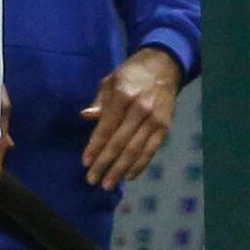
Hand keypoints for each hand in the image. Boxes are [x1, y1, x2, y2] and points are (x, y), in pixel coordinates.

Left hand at [82, 48, 182, 189]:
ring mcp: (154, 119)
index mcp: (123, 95)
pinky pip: (151, 150)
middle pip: (119, 143)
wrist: (164, 66)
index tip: (85, 163)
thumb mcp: (111, 81)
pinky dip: (140, 165)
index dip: (95, 147)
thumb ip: (100, 101)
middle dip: (104, 163)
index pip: (106, 128)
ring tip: (108, 184)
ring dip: (120, 170)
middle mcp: (140, 109)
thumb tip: (86, 116)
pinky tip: (128, 176)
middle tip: (92, 180)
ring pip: (135, 150)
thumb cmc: (131, 74)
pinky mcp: (165, 127)